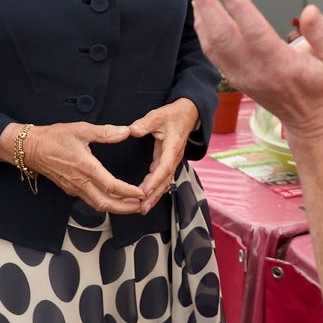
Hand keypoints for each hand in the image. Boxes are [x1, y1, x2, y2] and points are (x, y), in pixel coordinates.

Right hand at [21, 121, 143, 213]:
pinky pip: (90, 200)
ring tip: (132, 205)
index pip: (111, 186)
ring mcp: (74, 188)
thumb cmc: (53, 138)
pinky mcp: (70, 189)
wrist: (30, 148)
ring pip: (97, 205)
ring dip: (116, 208)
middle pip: (105, 204)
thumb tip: (125, 131)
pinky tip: (113, 198)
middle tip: (141, 205)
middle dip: (125, 208)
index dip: (128, 192)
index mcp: (85, 167)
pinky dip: (105, 202)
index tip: (142, 192)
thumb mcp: (81, 129)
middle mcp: (79, 182)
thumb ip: (105, 132)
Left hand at [129, 98, 199, 214]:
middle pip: (165, 180)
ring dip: (155, 195)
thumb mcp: (159, 115)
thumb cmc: (173, 115)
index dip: (155, 180)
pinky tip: (146, 198)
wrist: (188, 114)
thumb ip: (145, 123)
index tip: (144, 191)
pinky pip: (163, 178)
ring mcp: (173, 161)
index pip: (164, 166)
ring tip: (142, 208)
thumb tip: (133, 130)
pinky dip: (155, 189)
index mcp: (173, 146)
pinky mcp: (169, 162)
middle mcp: (175, 157)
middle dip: (154, 195)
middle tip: (142, 208)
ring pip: (165, 182)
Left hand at [187, 0, 322, 140]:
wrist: (314, 121)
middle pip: (223, 36)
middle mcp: (257, 72)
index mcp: (282, 64)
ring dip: (201, 17)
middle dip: (207, 5)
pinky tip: (201, 15)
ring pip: (213, 46)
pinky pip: (213, 54)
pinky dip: (203, 32)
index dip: (239, 6)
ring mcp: (243, 77)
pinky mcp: (237, 79)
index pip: (254, 31)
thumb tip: (310, 11)